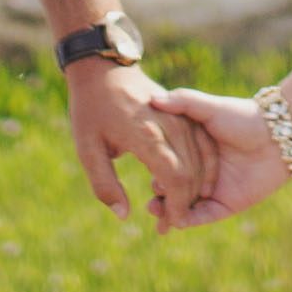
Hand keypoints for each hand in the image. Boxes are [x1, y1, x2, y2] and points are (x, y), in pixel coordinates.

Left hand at [63, 56, 209, 226]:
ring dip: (197, 186)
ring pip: (201, 157)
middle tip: (173, 223)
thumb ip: (104, 184)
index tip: (171, 223)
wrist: (104, 69)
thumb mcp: (87, 149)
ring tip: (181, 208)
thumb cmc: (92, 110)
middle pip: (192, 170)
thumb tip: (124, 215)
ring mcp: (180, 116)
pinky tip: (194, 184)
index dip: (178, 204)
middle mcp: (169, 125)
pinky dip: (203, 166)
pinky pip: (202, 144)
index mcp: (146, 135)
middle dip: (188, 201)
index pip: (175, 177)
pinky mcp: (184, 113)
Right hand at [148, 88, 291, 231]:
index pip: (165, 164)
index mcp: (192, 151)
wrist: (277, 135)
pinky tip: (176, 220)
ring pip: (183, 206)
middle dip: (158, 197)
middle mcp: (199, 172)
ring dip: (168, 211)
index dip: (153, 170)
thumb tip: (152, 100)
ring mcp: (212, 190)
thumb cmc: (243, 117)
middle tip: (149, 199)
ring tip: (155, 210)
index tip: (143, 171)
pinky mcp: (227, 204)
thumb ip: (182, 102)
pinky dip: (188, 220)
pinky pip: (203, 217)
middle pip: (171, 189)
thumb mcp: (208, 107)